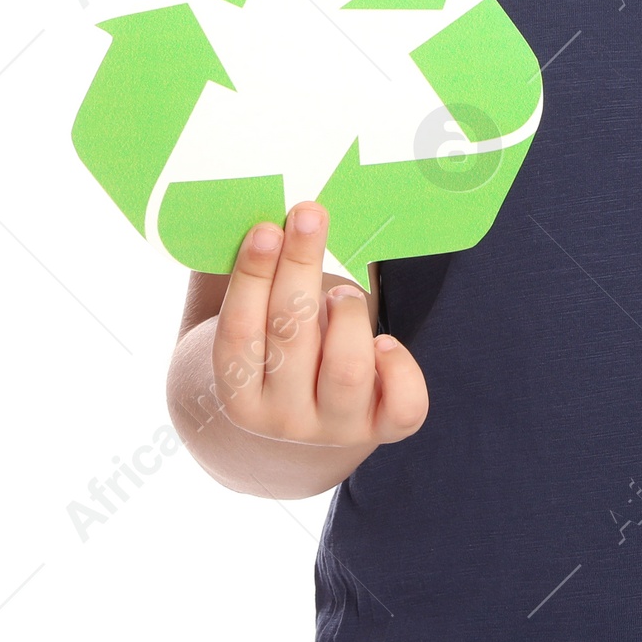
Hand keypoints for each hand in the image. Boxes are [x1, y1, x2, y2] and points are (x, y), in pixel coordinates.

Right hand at [212, 200, 427, 449]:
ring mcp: (334, 427)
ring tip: (344, 292)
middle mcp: (282, 419)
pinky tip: (385, 341)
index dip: (252, 277)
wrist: (304, 426)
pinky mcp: (381, 428)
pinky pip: (402, 402)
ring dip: (348, 314)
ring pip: (347, 368)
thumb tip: (258, 213)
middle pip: (291, 336)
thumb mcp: (257, 327)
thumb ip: (253, 280)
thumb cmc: (279, 350)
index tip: (267, 228)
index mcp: (239, 393)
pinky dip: (400, 365)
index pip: (239, 333)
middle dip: (301, 266)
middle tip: (310, 214)